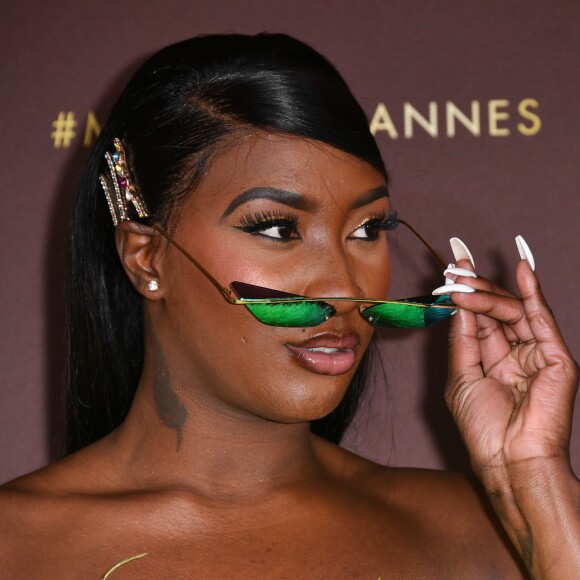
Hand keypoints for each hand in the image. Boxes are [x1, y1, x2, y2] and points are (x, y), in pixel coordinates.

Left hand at [439, 237, 577, 475]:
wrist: (508, 459)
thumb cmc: (482, 426)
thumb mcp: (461, 375)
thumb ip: (463, 338)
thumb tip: (459, 302)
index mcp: (492, 359)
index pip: (479, 318)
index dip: (466, 295)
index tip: (450, 271)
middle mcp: (516, 353)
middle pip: (496, 310)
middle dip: (474, 288)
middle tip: (453, 271)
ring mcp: (538, 354)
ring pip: (513, 311)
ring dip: (487, 292)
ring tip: (462, 281)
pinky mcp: (557, 358)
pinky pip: (543, 319)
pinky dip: (533, 293)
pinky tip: (522, 269)